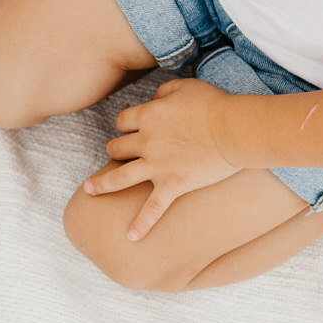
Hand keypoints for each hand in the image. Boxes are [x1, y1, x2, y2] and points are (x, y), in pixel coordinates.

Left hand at [82, 77, 237, 238]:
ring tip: (89, 189)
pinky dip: (142, 224)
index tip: (135, 126)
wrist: (233, 129)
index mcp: (147, 117)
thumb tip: (154, 99)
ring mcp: (157, 166)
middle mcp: (146, 142)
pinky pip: (153, 209)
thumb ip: (163, 92)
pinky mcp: (173, 184)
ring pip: (120, 176)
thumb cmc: (213, 105)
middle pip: (116, 147)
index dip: (127, 123)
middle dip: (117, 148)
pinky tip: (131, 237)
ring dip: (102, 183)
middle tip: (123, 153)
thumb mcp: (185, 86)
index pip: (123, 121)